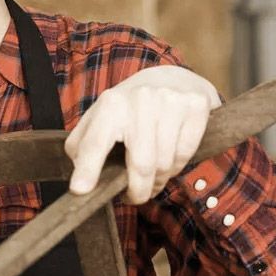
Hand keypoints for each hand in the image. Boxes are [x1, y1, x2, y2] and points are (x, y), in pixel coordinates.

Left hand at [66, 65, 221, 203]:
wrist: (174, 78)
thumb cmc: (133, 107)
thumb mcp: (103, 117)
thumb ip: (84, 145)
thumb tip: (79, 180)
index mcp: (111, 104)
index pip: (96, 142)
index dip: (87, 168)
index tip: (79, 190)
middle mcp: (140, 100)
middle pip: (141, 165)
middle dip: (138, 190)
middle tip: (135, 197)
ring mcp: (171, 101)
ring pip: (165, 164)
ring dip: (159, 180)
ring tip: (153, 178)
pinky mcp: (196, 106)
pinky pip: (186, 154)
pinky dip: (177, 167)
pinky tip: (171, 161)